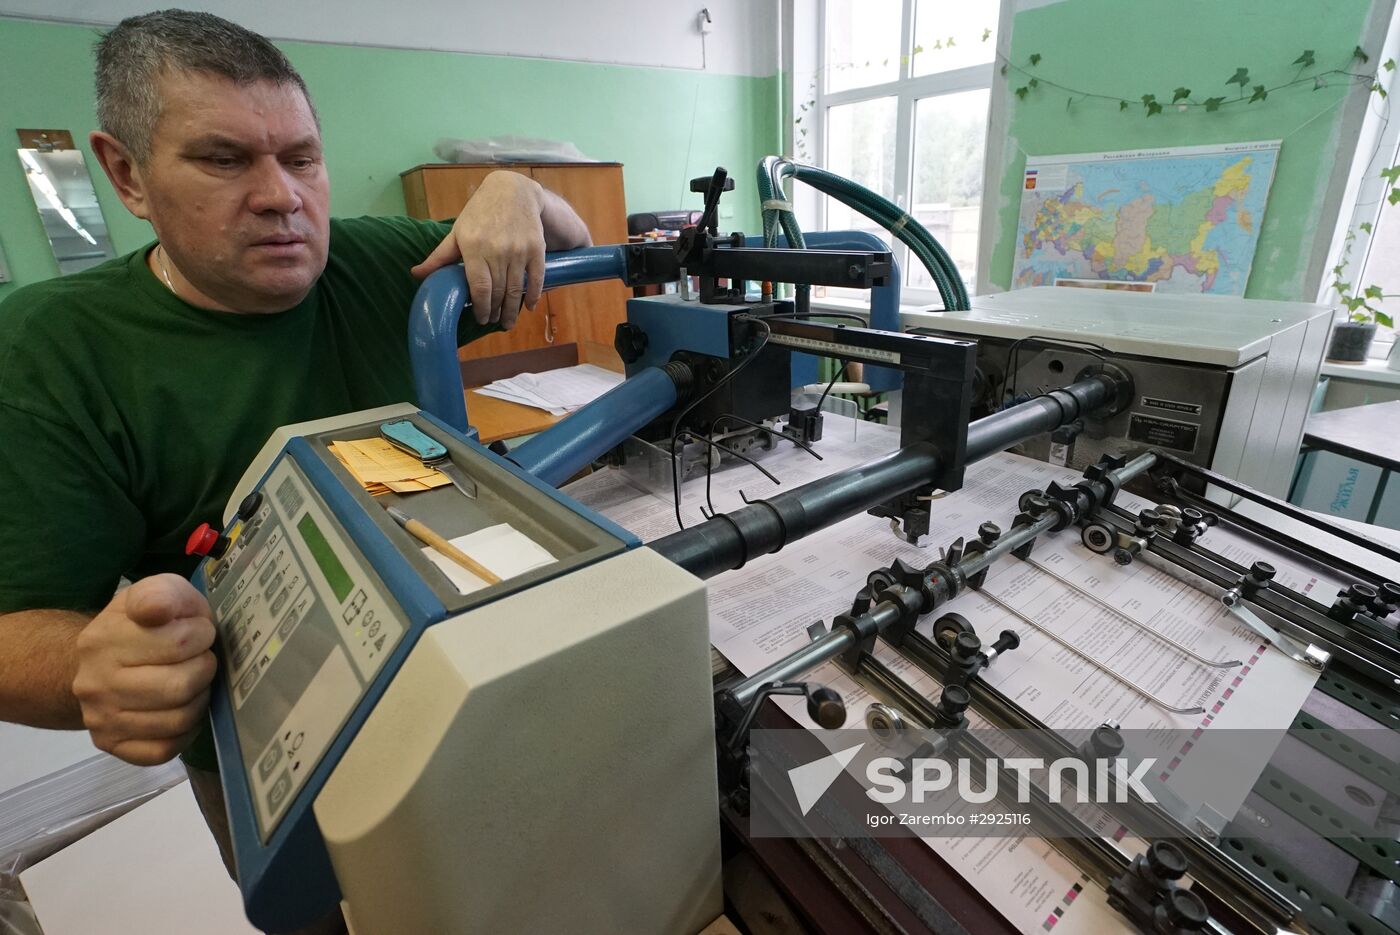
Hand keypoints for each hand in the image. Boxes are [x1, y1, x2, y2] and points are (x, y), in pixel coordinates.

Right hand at [72, 574, 217, 765]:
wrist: (102, 660)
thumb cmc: (142, 624)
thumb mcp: (153, 592)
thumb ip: (160, 594)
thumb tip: (156, 610)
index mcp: (103, 639)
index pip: (179, 643)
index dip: (202, 634)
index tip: (199, 630)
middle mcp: (94, 683)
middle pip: (179, 686)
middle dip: (204, 668)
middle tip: (202, 658)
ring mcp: (100, 718)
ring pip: (176, 720)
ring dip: (200, 698)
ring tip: (195, 681)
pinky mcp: (112, 745)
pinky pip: (164, 750)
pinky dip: (186, 731)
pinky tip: (184, 709)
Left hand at [411, 171, 546, 330]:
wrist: (512, 191)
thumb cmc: (480, 213)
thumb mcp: (457, 232)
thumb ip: (439, 257)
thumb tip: (416, 275)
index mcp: (475, 248)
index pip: (480, 288)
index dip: (481, 308)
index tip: (480, 319)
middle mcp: (498, 251)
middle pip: (498, 292)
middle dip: (496, 312)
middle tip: (493, 322)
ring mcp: (519, 250)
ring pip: (516, 289)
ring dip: (512, 310)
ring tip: (508, 322)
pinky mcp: (536, 249)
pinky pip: (536, 279)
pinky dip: (532, 296)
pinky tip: (528, 307)